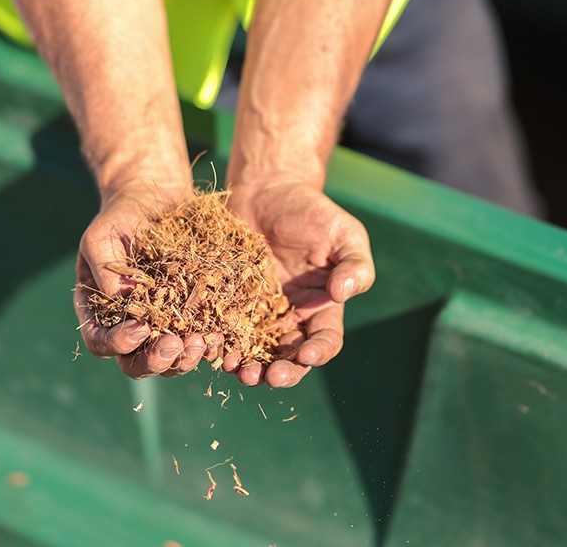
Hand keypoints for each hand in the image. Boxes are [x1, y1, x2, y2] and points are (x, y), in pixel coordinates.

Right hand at [73, 181, 223, 378]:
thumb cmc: (120, 217)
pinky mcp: (191, 314)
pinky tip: (220, 333)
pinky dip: (209, 342)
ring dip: (185, 358)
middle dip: (155, 361)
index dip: (118, 343)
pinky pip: (199, 338)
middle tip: (174, 345)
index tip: (139, 329)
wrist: (154, 197)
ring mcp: (161, 324)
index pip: (100, 342)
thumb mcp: (102, 237)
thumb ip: (105, 270)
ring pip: (170, 359)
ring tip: (201, 342)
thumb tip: (119, 303)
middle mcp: (128, 325)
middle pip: (135, 362)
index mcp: (99, 311)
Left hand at [224, 180, 374, 387]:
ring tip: (235, 368)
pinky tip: (211, 345)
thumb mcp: (343, 233)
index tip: (307, 355)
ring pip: (254, 349)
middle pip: (288, 356)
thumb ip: (354, 264)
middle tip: (266, 377)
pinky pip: (224, 326)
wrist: (267, 189)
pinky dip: (219, 340)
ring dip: (247, 364)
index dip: (318, 352)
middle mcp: (290, 315)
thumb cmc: (312, 211)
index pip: (324, 340)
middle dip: (279, 371)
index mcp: (322, 306)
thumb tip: (344, 294)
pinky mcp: (229, 298)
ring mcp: (257, 309)